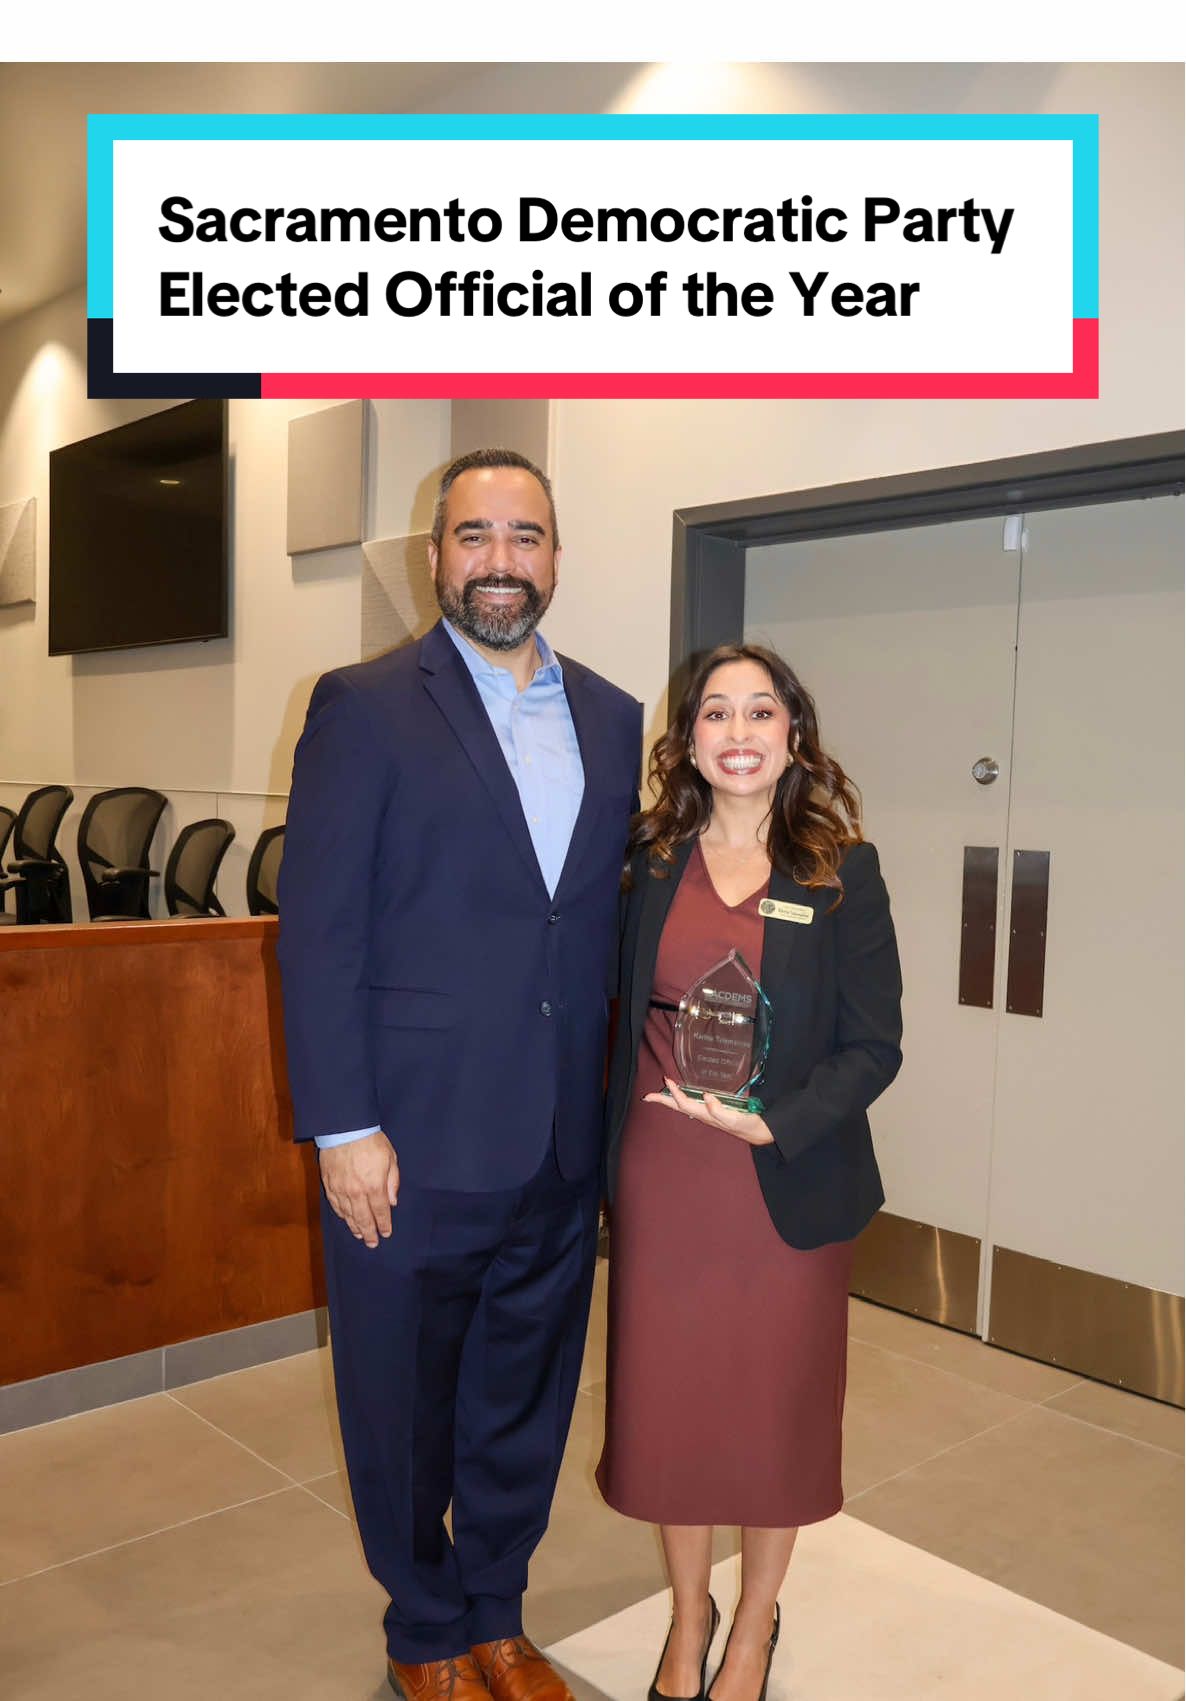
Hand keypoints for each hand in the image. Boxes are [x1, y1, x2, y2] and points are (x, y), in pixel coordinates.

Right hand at [318, 1130, 400, 1247]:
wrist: (345, 1129)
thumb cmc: (371, 1142)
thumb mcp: (390, 1158)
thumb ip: (392, 1182)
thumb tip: (392, 1202)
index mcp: (374, 1186)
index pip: (380, 1212)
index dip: (383, 1225)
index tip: (386, 1233)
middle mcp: (357, 1192)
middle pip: (363, 1219)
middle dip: (369, 1233)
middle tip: (372, 1243)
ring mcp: (341, 1190)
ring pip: (348, 1215)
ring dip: (354, 1227)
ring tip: (359, 1235)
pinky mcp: (328, 1184)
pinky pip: (335, 1205)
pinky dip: (341, 1215)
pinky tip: (345, 1219)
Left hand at [644, 1077, 774, 1146]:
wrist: (757, 1132)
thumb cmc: (746, 1124)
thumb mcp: (733, 1118)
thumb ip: (719, 1110)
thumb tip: (706, 1096)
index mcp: (706, 1115)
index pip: (684, 1103)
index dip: (674, 1092)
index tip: (667, 1079)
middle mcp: (703, 1115)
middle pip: (678, 1107)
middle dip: (663, 1101)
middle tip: (647, 1096)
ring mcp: (706, 1114)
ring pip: (683, 1106)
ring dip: (670, 1100)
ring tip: (660, 1093)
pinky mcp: (712, 1111)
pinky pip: (691, 1104)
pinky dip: (682, 1099)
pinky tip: (681, 1095)